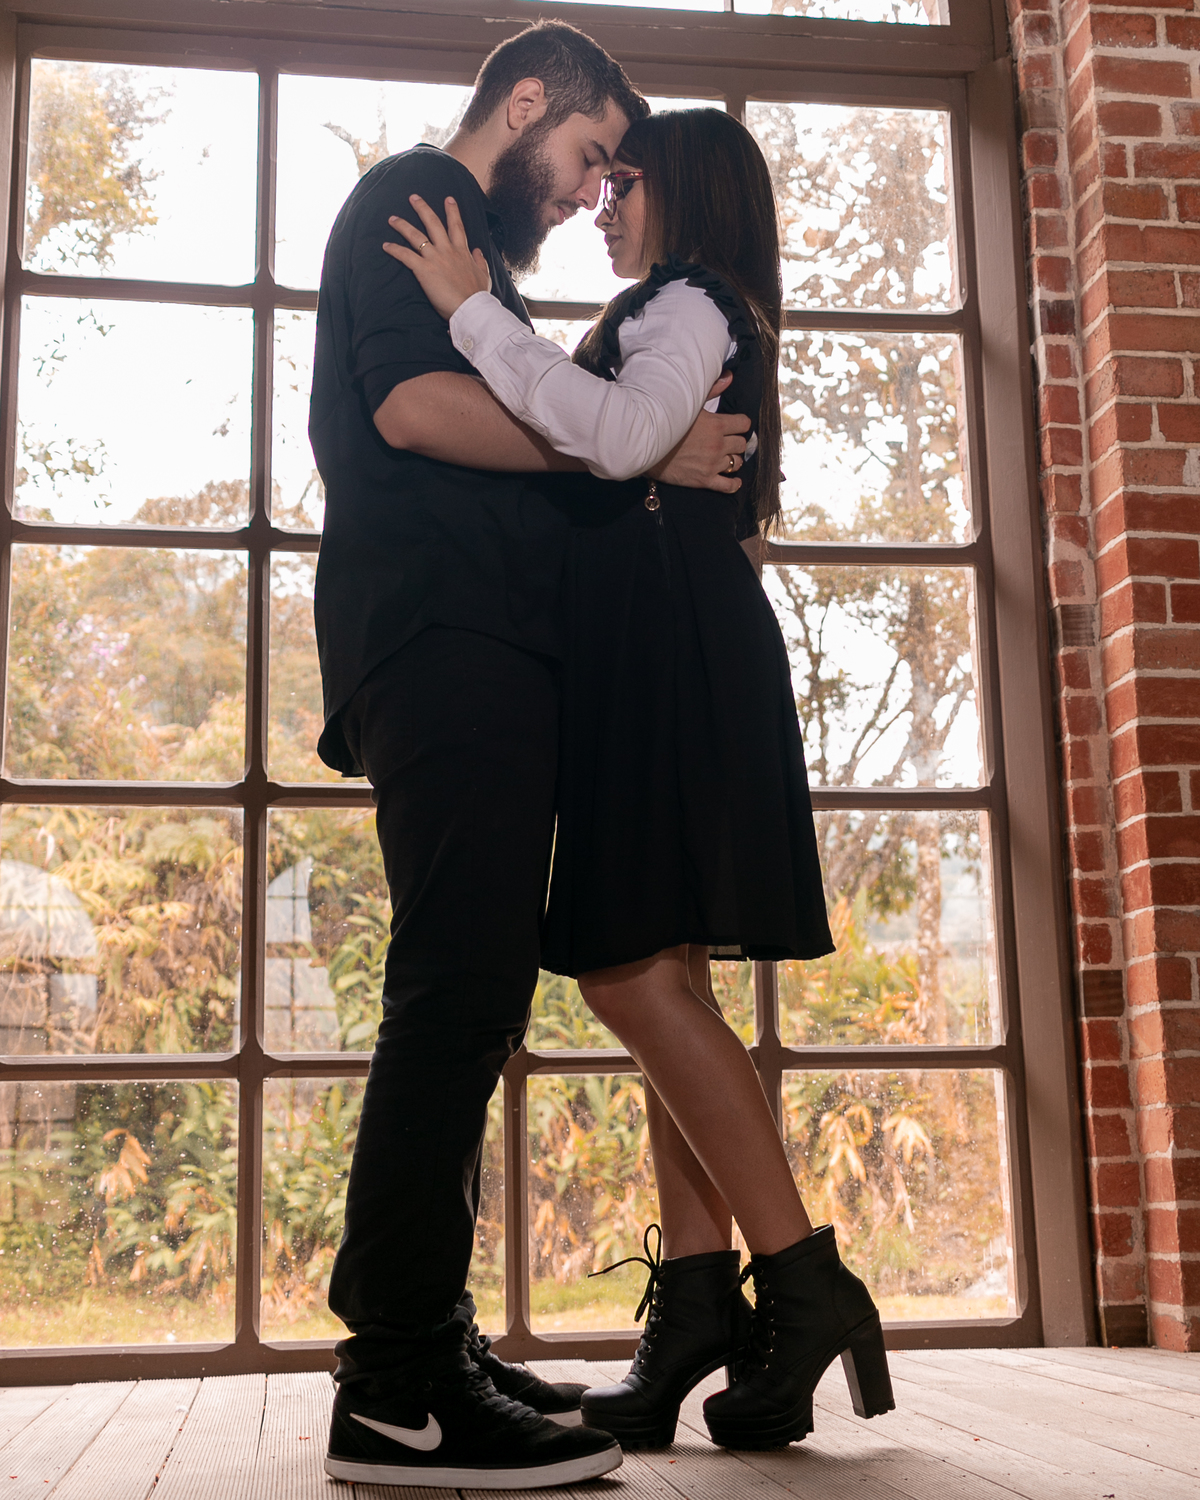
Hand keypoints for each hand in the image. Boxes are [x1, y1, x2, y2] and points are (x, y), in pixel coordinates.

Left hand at [383, 194, 491, 319]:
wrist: (471, 308)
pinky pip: (406, 256)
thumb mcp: (484, 276)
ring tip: (392, 219)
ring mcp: (435, 258)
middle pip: (433, 223)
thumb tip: (478, 251)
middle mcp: (448, 250)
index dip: (452, 211)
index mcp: (462, 252)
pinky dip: (395, 250)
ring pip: (416, 236)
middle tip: (413, 198)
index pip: (457, 227)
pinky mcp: (424, 269)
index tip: (448, 199)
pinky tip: (385, 246)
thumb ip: (481, 261)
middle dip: (422, 208)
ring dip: (403, 226)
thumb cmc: (478, 295)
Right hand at [651, 376, 750, 492]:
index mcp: (717, 425)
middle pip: (741, 444)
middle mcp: (718, 445)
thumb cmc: (665, 421)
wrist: (645, 446)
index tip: (736, 426)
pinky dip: (733, 484)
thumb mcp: (688, 402)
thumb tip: (729, 377)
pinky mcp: (704, 480)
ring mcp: (712, 464)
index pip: (744, 424)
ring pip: (736, 463)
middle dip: (737, 442)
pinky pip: (728, 486)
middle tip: (729, 442)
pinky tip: (734, 481)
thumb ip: (712, 390)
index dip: (741, 424)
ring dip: (733, 460)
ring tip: (726, 458)